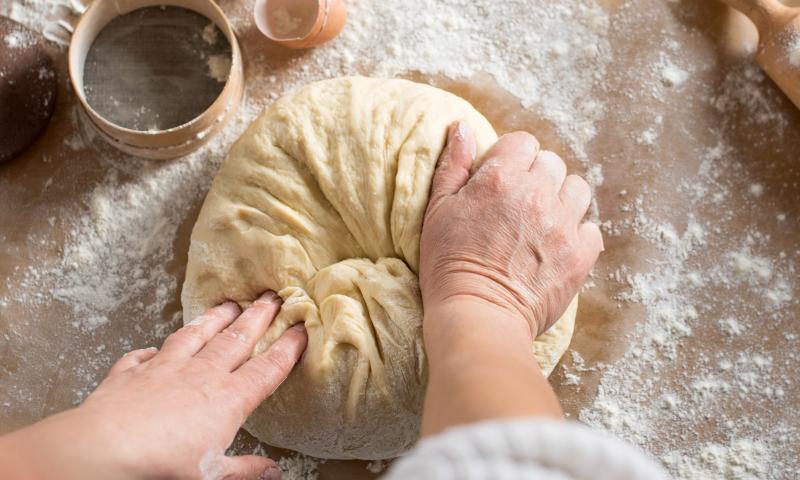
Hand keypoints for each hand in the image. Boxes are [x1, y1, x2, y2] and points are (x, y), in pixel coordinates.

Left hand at [0, 292, 306, 479]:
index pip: (267, 368)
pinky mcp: (132, 372)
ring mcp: (165, 368)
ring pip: (196, 335)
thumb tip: (272, 472)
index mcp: (228, 400)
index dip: (287, 347)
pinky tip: (154, 348)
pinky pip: (143, 356)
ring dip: (214, 319)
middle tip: (271, 296)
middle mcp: (201, 375)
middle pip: (237, 339)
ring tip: (228, 304)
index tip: (300, 329)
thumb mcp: (212, 475)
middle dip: (258, 316)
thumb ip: (245, 470)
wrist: (106, 449)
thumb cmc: (161, 465)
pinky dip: (150, 351)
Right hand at [420, 123, 601, 337]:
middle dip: (536, 177)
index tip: (502, 180)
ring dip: (562, 199)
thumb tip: (463, 127)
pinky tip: (556, 247)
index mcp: (501, 178)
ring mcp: (563, 224)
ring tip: (542, 221)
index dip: (511, 158)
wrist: (477, 316)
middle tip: (518, 205)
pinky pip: (591, 229)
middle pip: (552, 163)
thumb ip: (453, 165)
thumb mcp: (437, 209)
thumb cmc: (448, 264)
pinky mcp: (581, 255)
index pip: (523, 142)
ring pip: (578, 189)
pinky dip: (577, 234)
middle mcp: (537, 194)